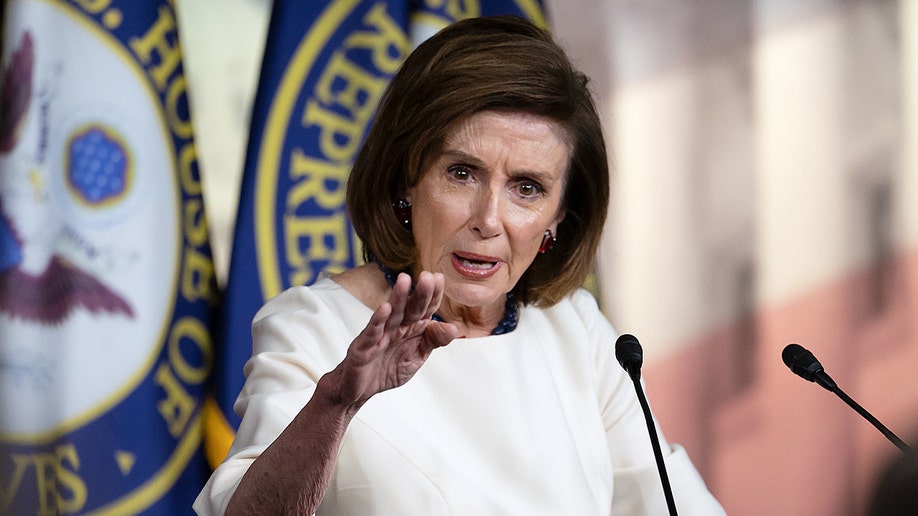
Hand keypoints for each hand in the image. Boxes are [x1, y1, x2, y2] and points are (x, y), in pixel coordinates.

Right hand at [321, 271, 457, 407]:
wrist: (360, 390)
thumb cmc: (387, 369)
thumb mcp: (416, 357)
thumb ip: (433, 341)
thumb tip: (453, 328)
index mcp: (411, 328)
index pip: (425, 308)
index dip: (433, 294)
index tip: (439, 278)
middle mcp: (396, 327)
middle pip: (410, 307)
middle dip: (419, 293)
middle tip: (427, 276)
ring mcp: (379, 335)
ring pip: (391, 314)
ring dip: (398, 297)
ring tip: (405, 280)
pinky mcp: (363, 347)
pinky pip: (372, 332)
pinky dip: (378, 320)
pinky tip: (385, 308)